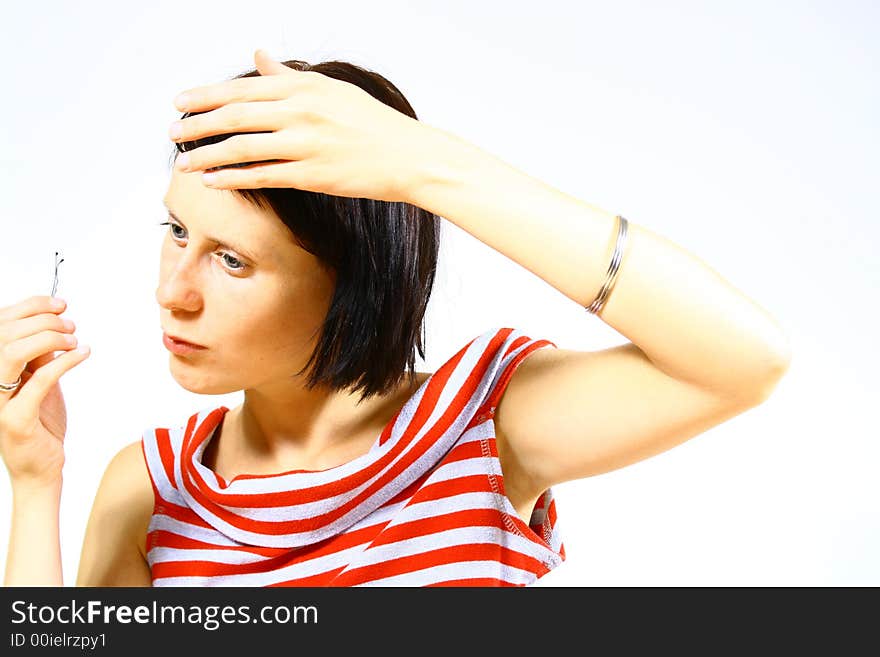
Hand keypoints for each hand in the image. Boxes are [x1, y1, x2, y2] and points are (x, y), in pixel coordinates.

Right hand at [0, 296, 89, 488]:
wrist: (41, 468)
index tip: (60, 305)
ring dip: (49, 338)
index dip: (30, 307)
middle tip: (71, 325)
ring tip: (74, 340)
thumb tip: (55, 325)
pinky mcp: (16, 419)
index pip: (1, 324)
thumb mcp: (41, 381)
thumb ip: (41, 356)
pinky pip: (38, 381)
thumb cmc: (40, 423)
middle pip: (5, 333)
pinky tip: (82, 353)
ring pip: (12, 352)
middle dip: (44, 321)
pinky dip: (64, 362)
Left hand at [168, 49, 435, 202]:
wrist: (408, 155)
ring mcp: (306, 143)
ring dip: (207, 154)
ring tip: (184, 162)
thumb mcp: (331, 89)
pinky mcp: (313, 174)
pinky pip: (263, 175)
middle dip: (198, 125)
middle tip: (172, 132)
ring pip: (243, 146)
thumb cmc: (371, 123)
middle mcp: (301, 110)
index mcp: (304, 86)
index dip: (205, 95)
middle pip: (235, 115)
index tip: (179, 103)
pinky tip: (213, 181)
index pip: (242, 87)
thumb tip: (260, 57)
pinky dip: (233, 178)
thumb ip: (289, 76)